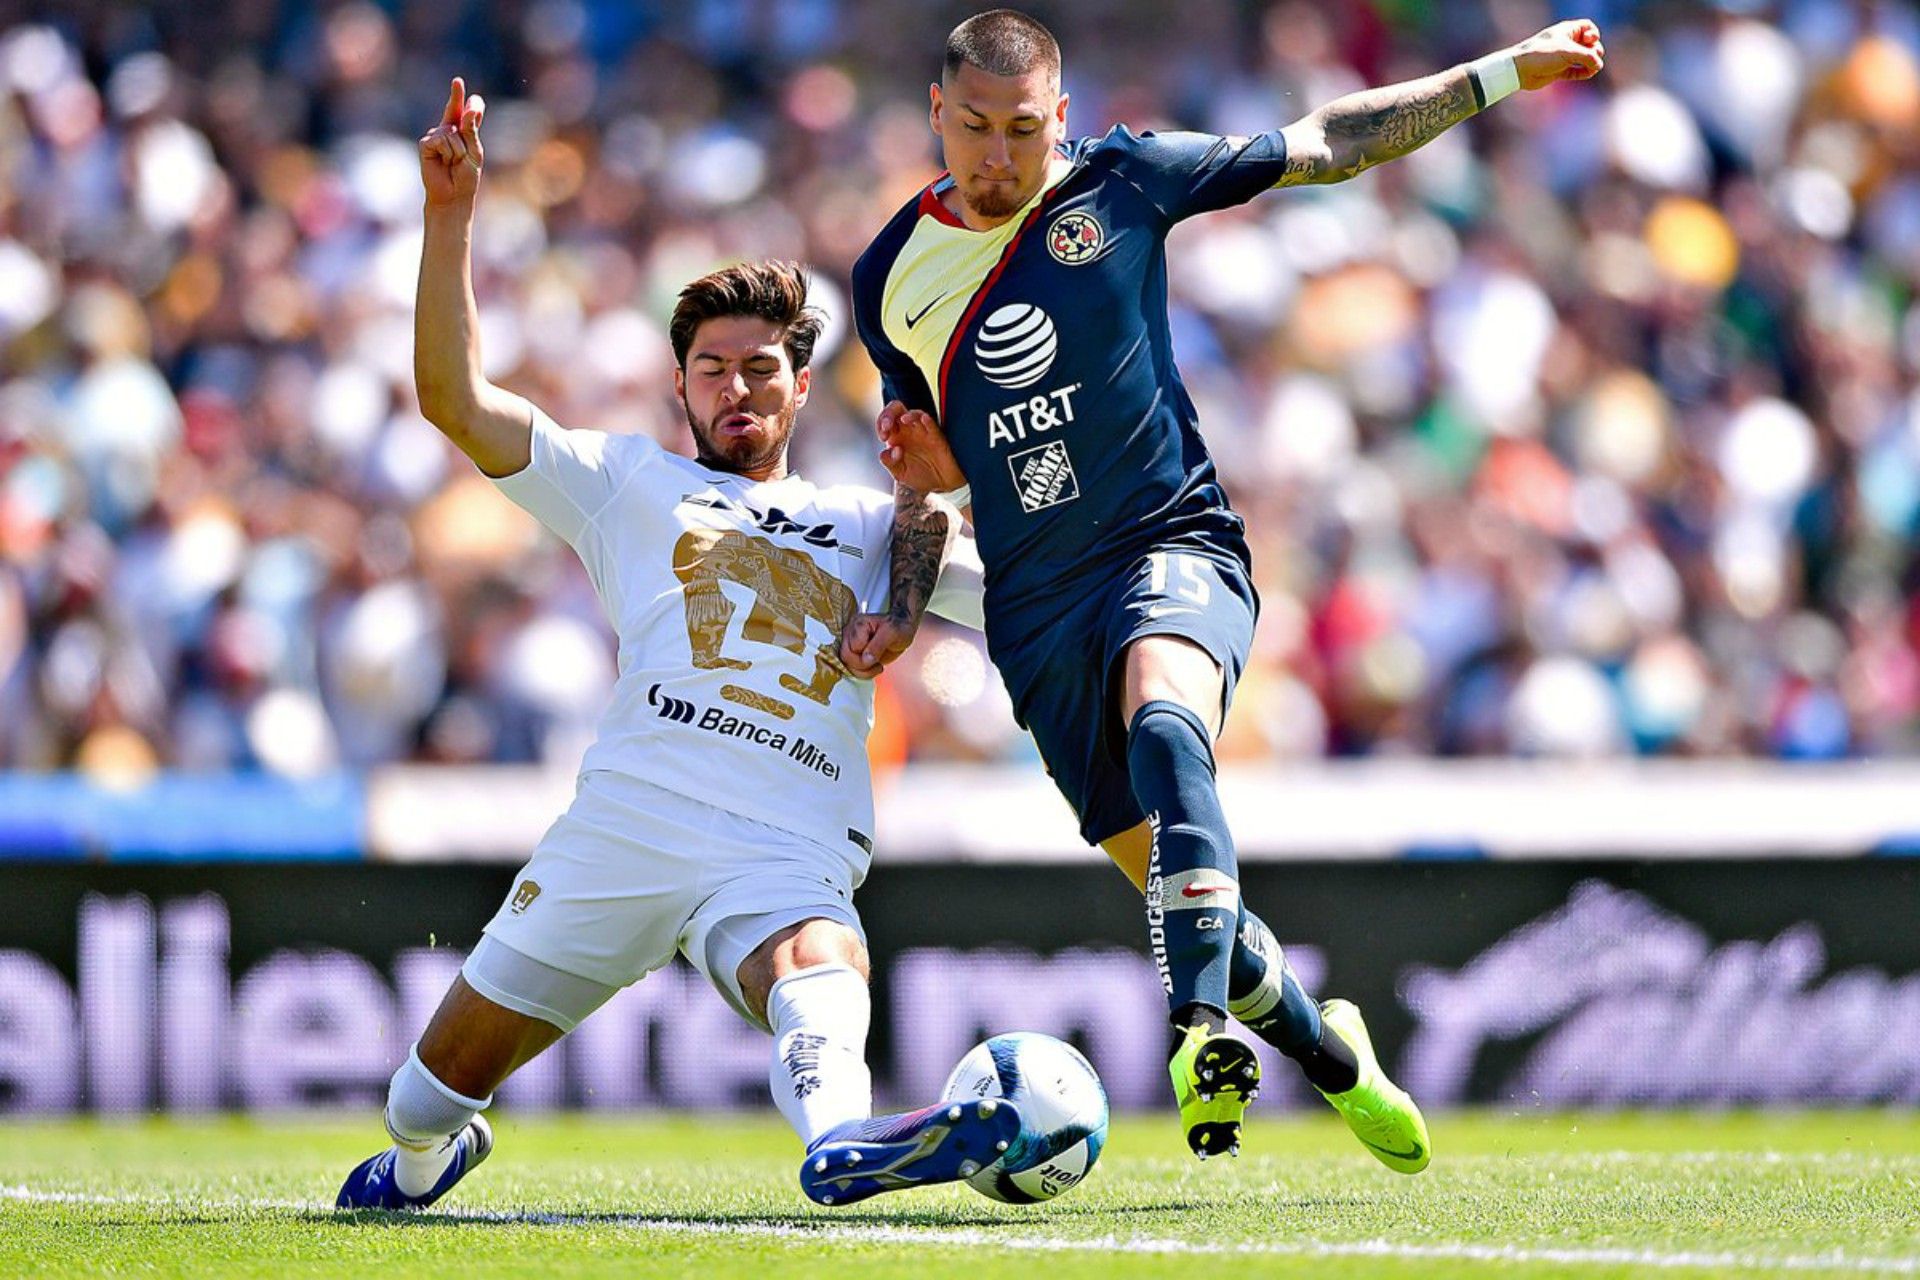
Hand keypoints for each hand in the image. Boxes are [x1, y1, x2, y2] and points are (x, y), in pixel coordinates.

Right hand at [420, 76, 485, 206]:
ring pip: (451, 132)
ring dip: (458, 151)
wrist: (453, 195)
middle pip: (457, 115)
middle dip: (462, 123)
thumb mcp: (475, 152)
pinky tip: (444, 163)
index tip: (457, 81)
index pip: (463, 110)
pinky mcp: (426, 144)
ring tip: (453, 163)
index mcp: (461, 131)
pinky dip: (448, 153)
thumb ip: (472, 130)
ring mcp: (435, 135)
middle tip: (462, 154)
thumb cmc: (466, 176)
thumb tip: (471, 108)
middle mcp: (447, 130)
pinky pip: (441, 140)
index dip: (460, 96)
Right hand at [840, 610, 917, 678]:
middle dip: (863, 665)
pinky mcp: (853, 654)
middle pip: (846, 657)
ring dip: (864, 671)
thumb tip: (865, 658)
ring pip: (847, 665)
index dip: (866, 655)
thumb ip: (878, 644)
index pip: (853, 647)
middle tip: (878, 662)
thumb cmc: (899, 628)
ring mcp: (850, 644)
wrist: (902, 631)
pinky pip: (851, 669)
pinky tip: (874, 666)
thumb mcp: (892, 633)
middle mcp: (850, 633)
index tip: (880, 652)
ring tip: (877, 665)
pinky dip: (863, 673)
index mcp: (858, 624)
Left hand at [877, 401, 966, 494]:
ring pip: (915, 414)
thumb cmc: (920, 477)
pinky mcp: (937, 438)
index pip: (884, 421)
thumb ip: (890, 462)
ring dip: (908, 415)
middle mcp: (908, 431)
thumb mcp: (900, 473)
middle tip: (887, 426)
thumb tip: (890, 450)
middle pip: (897, 410)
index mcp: (896, 437)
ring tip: (904, 420)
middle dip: (889, 414)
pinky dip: (928, 421)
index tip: (883, 437)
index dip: (881, 424)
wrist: (941, 485)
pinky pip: (932, 425)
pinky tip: (924, 419)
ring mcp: (923, 432)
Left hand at [1512, 19, 1605, 89]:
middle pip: (1589, 44)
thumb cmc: (1542, 54)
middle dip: (1595, 51)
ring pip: (1583, 59)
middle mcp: (1565, 42)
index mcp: (1567, 31)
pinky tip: (1587, 74)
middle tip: (1592, 57)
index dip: (1594, 34)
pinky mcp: (1558, 71)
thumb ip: (1587, 56)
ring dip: (1590, 63)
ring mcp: (1562, 57)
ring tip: (1593, 69)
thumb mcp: (1568, 51)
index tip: (1590, 40)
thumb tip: (1599, 64)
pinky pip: (1575, 71)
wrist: (1520, 70)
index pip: (1588, 28)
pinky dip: (1583, 73)